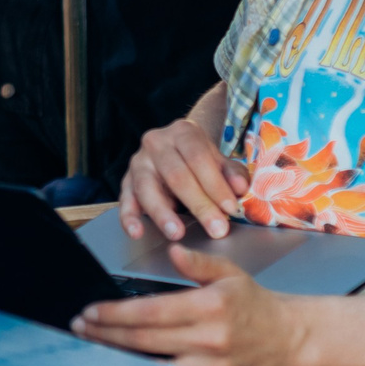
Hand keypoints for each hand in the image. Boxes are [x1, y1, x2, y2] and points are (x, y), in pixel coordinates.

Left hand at [73, 246, 313, 365]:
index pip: (149, 312)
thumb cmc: (256, 305)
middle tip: (80, 329)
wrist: (293, 340)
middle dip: (104, 335)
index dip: (113, 314)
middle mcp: (210, 341)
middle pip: (143, 341)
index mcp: (210, 307)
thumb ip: (197, 262)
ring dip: (117, 360)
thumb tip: (172, 250)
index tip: (89, 312)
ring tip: (91, 350)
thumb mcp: (230, 274)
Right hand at [120, 116, 250, 240]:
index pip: (198, 157)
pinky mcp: (126, 181)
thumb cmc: (201, 160)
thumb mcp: (221, 161)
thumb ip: (232, 174)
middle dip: (198, 204)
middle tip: (216, 229)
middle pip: (176, 174)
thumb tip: (239, 188)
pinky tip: (137, 232)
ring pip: (147, 188)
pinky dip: (129, 218)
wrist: (177, 150)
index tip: (230, 208)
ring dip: (162, 213)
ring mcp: (138, 162)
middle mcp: (156, 143)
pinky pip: (125, 200)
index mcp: (183, 132)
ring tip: (177, 233)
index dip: (215, 184)